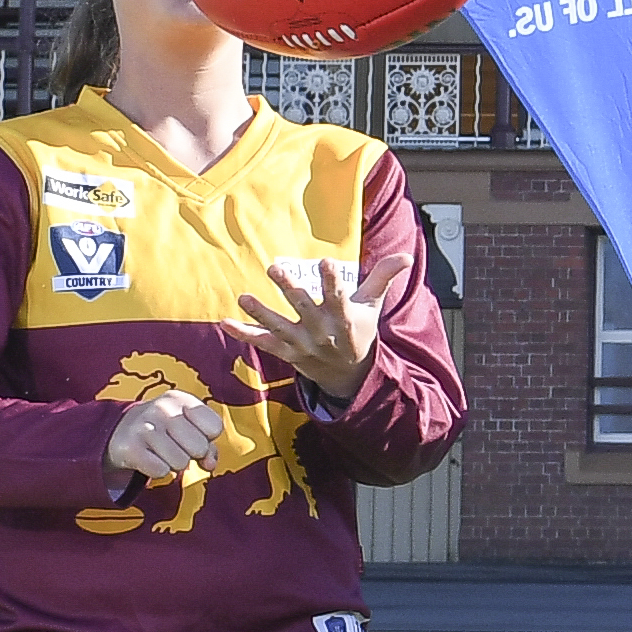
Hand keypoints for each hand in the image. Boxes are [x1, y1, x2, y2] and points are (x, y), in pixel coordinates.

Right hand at [106, 385, 225, 484]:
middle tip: (176, 445)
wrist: (122, 430)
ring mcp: (144, 427)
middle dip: (192, 453)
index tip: (193, 434)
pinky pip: (161, 471)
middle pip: (200, 448)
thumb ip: (208, 444)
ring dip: (175, 464)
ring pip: (181, 463)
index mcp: (181, 399)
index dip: (208, 438)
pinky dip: (159, 471)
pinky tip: (150, 458)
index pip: (215, 427)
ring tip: (162, 451)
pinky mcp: (130, 447)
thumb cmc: (166, 429)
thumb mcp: (189, 426)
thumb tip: (209, 464)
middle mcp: (162, 408)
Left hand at [230, 251, 375, 403]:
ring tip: (244, 298)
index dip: (332, 280)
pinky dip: (243, 334)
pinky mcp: (286, 352)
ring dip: (261, 312)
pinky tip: (225, 323)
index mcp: (344, 318)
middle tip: (275, 268)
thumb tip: (406, 256)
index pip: (339, 297)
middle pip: (303, 308)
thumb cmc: (358, 331)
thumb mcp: (372, 306)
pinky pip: (262, 343)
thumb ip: (384, 278)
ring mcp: (301, 344)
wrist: (347, 375)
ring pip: (279, 327)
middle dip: (290, 289)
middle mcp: (321, 332)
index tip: (326, 261)